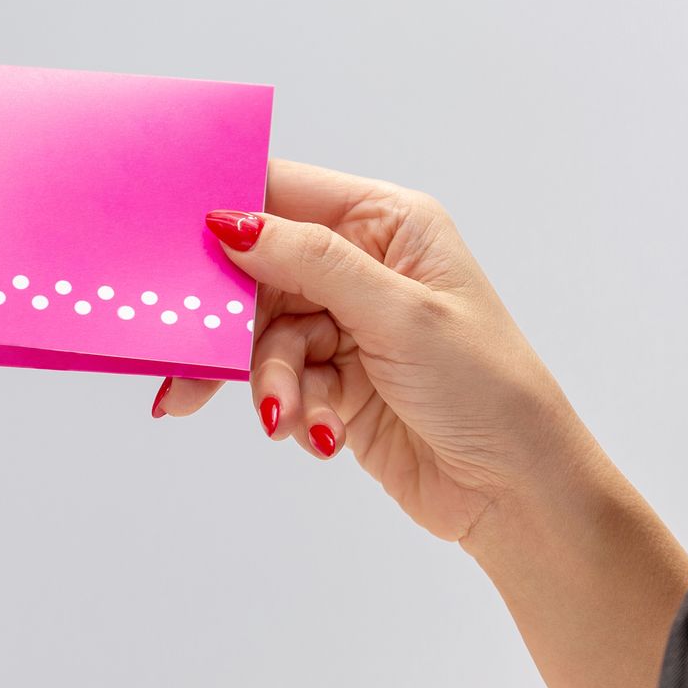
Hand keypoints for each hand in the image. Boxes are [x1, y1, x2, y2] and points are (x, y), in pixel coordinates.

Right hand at [164, 160, 687, 687]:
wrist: (516, 494)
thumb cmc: (487, 389)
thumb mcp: (399, 314)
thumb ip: (311, 262)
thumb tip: (230, 220)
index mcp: (387, 223)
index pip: (284, 193)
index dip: (224, 212)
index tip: (170, 242)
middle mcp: (364, 265)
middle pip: (258, 273)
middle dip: (231, 326)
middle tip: (187, 366)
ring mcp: (347, 324)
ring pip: (262, 338)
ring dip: (268, 382)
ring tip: (283, 420)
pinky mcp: (335, 380)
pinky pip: (280, 382)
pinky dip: (290, 410)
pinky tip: (323, 436)